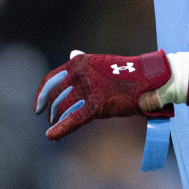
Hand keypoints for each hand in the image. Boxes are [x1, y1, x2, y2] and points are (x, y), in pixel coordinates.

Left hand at [34, 49, 172, 140]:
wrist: (149, 80)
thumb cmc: (128, 73)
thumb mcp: (102, 64)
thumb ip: (84, 63)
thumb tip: (71, 53)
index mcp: (79, 62)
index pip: (52, 78)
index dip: (42, 93)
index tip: (38, 106)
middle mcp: (79, 73)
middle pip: (55, 95)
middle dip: (51, 109)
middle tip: (49, 120)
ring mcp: (87, 89)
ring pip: (63, 108)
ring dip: (56, 120)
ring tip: (53, 129)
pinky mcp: (96, 105)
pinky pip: (73, 119)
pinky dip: (61, 129)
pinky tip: (52, 136)